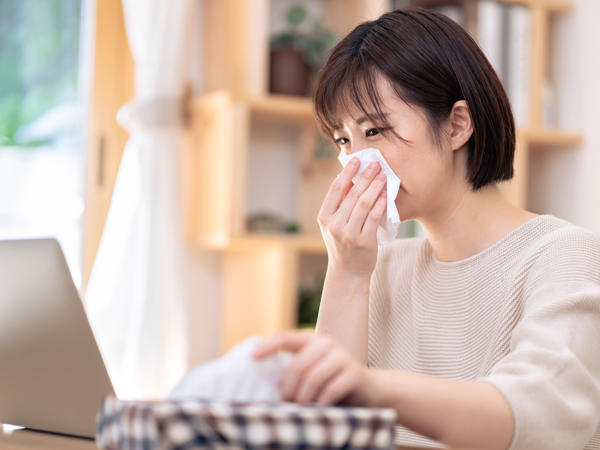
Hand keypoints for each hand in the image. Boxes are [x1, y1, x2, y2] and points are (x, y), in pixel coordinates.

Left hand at [252, 330, 376, 406]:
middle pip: (298, 365)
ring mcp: (342, 356)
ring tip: (301, 408)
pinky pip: (331, 390)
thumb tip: (267, 379)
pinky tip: (319, 409)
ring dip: (303, 398)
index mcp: (312, 340)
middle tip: (286, 403)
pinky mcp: (355, 373)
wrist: (370, 390)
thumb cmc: (332, 383)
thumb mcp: (312, 372)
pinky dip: (321, 403)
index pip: (286, 337)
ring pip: (313, 378)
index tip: (253, 357)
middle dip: (288, 388)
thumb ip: (293, 371)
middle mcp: (327, 343)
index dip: (269, 346)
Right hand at [317, 157, 386, 277]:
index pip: (335, 190)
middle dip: (364, 177)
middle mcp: (334, 225)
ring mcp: (348, 234)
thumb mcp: (335, 225)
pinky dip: (380, 204)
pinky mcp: (363, 241)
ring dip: (374, 187)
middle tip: (375, 165)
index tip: (356, 160)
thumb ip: (341, 204)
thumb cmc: (343, 245)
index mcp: (324, 218)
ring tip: (382, 176)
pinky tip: (385, 194)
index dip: (346, 173)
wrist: (348, 273)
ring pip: (363, 204)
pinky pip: (373, 217)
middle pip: (351, 195)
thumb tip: (352, 179)